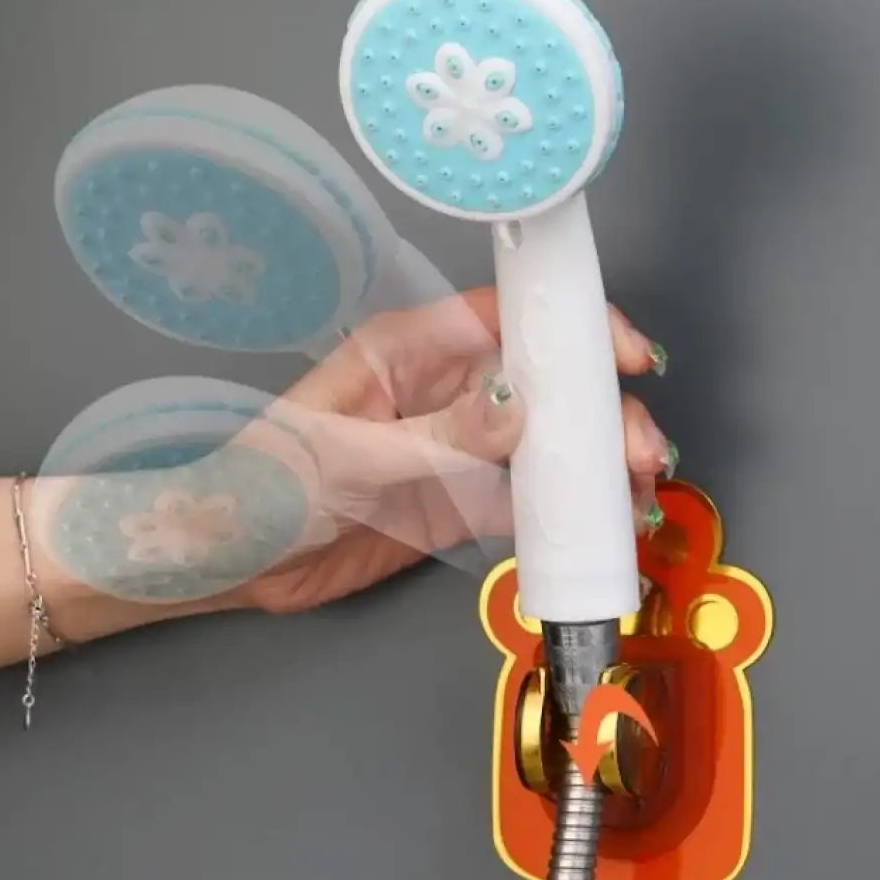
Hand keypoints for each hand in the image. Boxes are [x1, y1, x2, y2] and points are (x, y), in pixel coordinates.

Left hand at [240, 286, 675, 612]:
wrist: (237, 562)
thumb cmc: (270, 486)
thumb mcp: (351, 455)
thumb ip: (438, 435)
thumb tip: (521, 407)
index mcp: (409, 352)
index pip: (501, 318)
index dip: (568, 326)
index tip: (625, 355)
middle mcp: (443, 391)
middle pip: (540, 381)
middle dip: (597, 406)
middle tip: (642, 447)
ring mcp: (457, 449)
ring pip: (544, 439)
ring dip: (595, 456)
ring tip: (640, 483)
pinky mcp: (460, 501)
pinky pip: (526, 496)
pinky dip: (568, 505)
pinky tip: (607, 517)